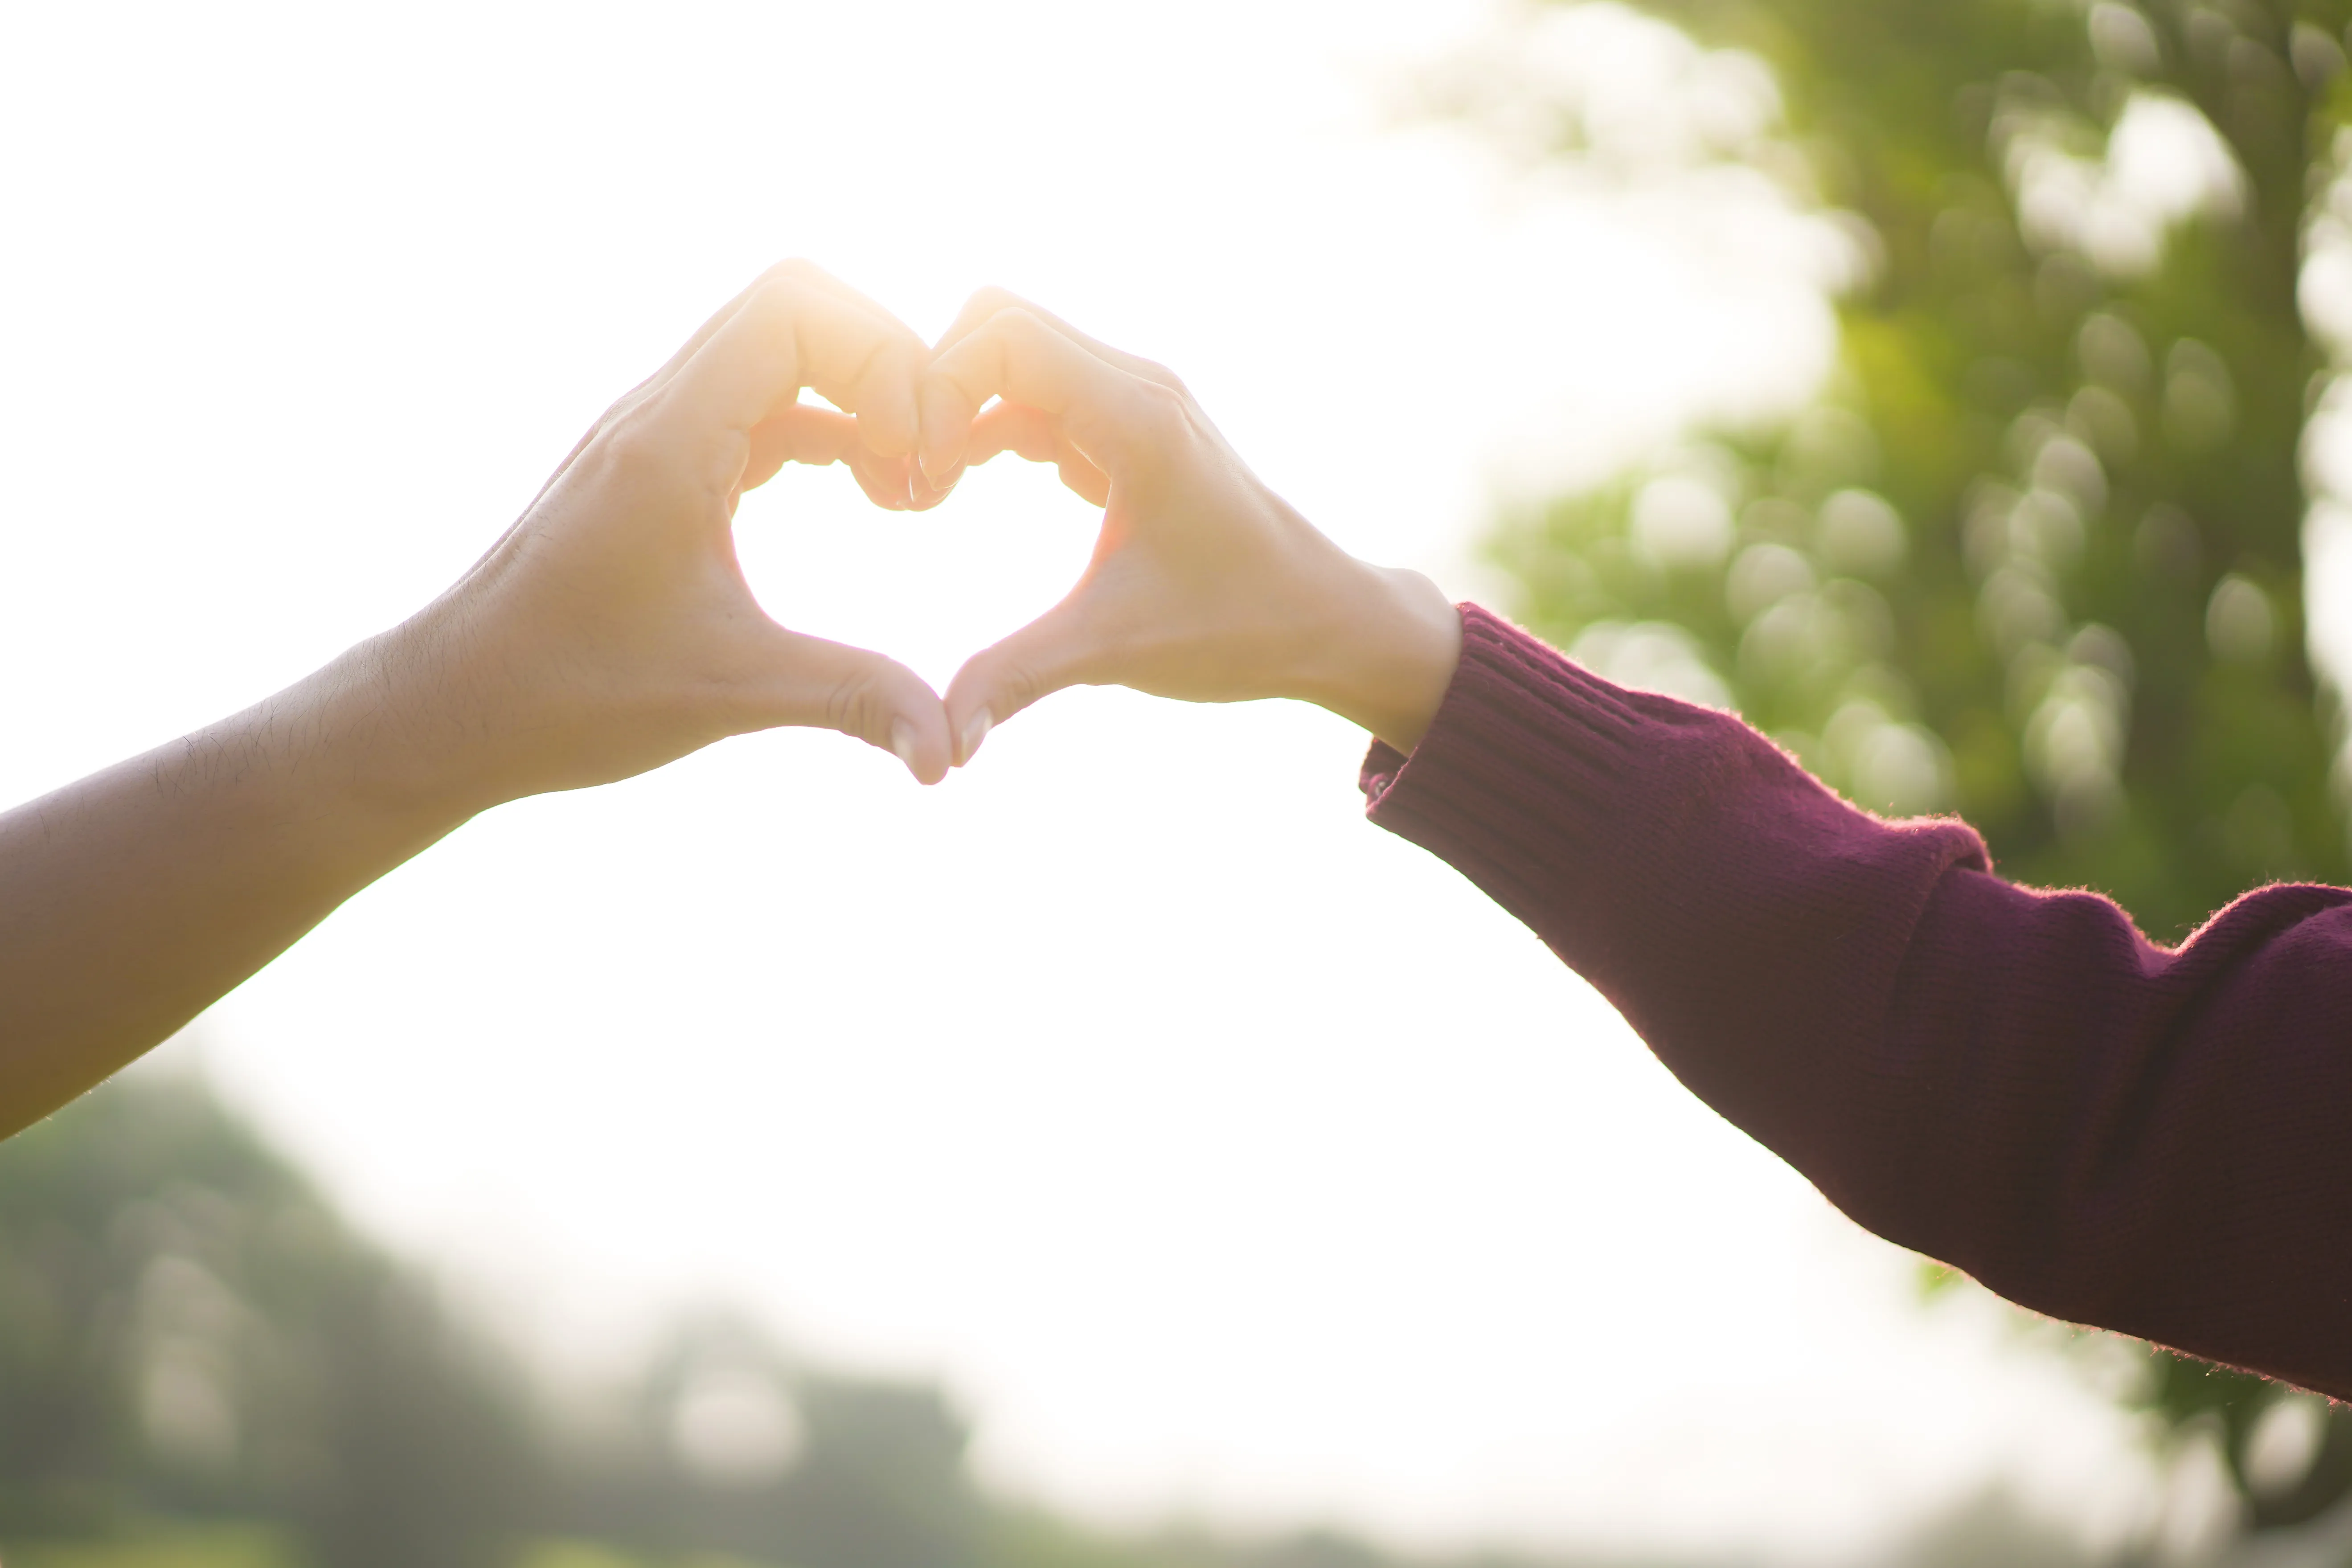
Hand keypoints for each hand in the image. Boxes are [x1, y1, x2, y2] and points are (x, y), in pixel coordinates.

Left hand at [330, 260, 956, 811]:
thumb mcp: (727, 695)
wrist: (449, 709)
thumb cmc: (564, 696)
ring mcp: (653, 435)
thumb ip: (852, 701)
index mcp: (669, 439)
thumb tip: (951, 757)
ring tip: (903, 493)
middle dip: (886, 370)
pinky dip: (826, 433)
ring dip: (858, 402)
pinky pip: (760, 407)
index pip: (796, 306)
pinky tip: (868, 499)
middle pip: (798, 307)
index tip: (913, 457)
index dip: (883, 358)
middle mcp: (656, 413)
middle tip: (925, 467)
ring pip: (778, 354)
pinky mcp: (656, 467)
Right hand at [913, 290, 1460, 764]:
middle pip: (999, 319)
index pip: (1005, 335)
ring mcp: (1135, 403)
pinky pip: (1038, 393)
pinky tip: (962, 488)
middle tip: (914, 475)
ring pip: (1015, 352)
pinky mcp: (1128, 429)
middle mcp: (1138, 389)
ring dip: (960, 407)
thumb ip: (1017, 678)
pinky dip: (988, 425)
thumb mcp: (1115, 650)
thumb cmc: (1238, 627)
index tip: (921, 471)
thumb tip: (941, 744)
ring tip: (928, 490)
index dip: (940, 387)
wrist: (1324, 620)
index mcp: (1138, 419)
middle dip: (938, 385)